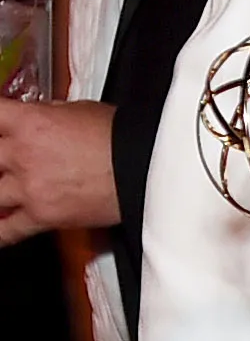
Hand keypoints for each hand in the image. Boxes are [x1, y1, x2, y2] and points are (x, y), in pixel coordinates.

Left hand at [0, 98, 120, 243]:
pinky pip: (7, 230)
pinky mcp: (43, 216)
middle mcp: (21, 154)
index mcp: (29, 122)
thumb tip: (36, 117)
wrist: (144, 167)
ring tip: (4, 192)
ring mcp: (29, 188)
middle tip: (4, 164)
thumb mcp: (77, 110)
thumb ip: (46, 115)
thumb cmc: (120, 137)